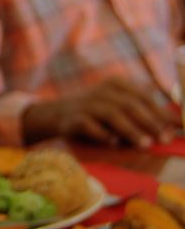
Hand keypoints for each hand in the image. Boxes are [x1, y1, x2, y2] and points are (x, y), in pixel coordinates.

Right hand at [22, 78, 177, 146]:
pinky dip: (103, 134)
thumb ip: (140, 112)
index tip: (177, 127)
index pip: (143, 96)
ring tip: (145, 144)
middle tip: (164, 138)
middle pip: (129, 105)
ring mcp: (85, 104)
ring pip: (111, 114)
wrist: (56, 114)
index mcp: (116, 84)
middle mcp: (101, 91)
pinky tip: (114, 142)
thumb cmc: (96, 113)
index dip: (161, 112)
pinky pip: (90, 125)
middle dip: (150, 122)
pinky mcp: (72, 118)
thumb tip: (172, 128)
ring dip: (130, 130)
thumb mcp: (117, 105)